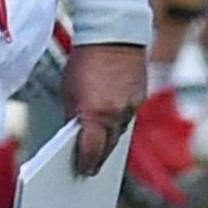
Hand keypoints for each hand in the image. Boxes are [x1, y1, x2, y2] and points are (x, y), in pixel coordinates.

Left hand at [60, 42, 145, 175]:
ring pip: (119, 134)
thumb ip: (73, 112)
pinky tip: (109, 125)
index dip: (85, 163)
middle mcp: (116, 114)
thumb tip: (74, 132)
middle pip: (108, 147)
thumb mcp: (68, 87)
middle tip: (89, 167)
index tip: (81, 171)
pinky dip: (117, 123)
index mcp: (95, 112)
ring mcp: (130, 108)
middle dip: (98, 157)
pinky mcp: (140, 100)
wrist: (113, 36)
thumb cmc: (84, 58)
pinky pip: (127, 119)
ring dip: (109, 141)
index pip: (91, 150)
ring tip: (98, 149)